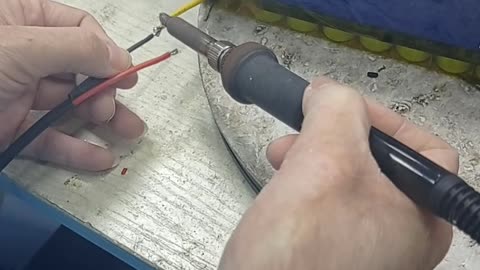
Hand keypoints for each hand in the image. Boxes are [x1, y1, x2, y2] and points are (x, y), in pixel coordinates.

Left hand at [0, 0, 144, 170]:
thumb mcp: (17, 47)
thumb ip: (75, 48)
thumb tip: (118, 57)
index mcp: (18, 18)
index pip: (77, 27)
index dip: (104, 50)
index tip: (124, 74)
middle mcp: (21, 54)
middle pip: (79, 68)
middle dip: (104, 89)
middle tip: (112, 108)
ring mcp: (16, 92)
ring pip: (68, 105)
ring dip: (101, 120)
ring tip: (128, 132)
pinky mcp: (11, 127)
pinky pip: (50, 136)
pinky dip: (76, 148)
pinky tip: (100, 156)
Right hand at [220, 77, 458, 269]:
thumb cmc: (298, 260)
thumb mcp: (324, 163)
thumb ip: (336, 111)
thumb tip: (331, 91)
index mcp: (421, 217)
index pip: (424, 146)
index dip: (380, 116)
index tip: (341, 107)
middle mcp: (400, 236)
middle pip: (380, 162)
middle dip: (334, 137)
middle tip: (302, 132)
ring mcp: (367, 248)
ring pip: (348, 182)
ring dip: (314, 158)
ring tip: (282, 159)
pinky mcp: (332, 253)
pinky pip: (327, 206)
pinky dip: (305, 186)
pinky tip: (281, 187)